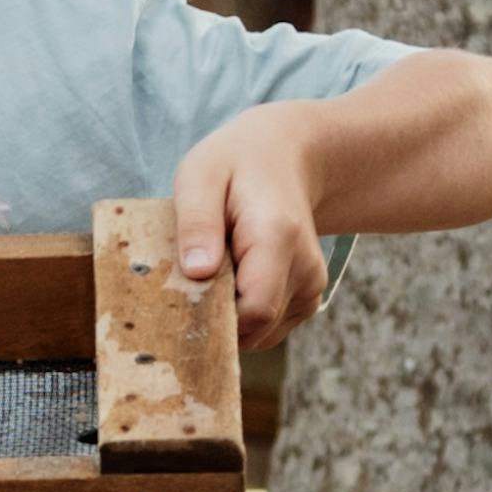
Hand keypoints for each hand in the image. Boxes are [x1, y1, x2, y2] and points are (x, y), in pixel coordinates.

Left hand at [172, 102, 329, 350]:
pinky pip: (266, 328)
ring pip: (260, 333)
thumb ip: (197, 222)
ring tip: (212, 270)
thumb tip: (197, 271)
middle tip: (185, 282)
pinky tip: (229, 278)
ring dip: (227, 316)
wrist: (283, 158)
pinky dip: (241, 315)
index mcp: (278, 237)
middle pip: (255, 327)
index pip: (255, 310)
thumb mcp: (200, 177)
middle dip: (215, 319)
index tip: (179, 300)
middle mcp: (305, 268)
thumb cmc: (234, 165)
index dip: (214, 319)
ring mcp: (311, 287)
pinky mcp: (307, 299)